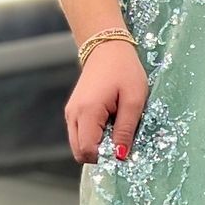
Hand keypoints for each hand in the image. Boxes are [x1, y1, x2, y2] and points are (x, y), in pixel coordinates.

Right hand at [65, 41, 149, 164]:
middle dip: (100, 153)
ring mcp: (70, 113)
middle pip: (80, 152)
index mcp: (87, 112)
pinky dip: (94, 136)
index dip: (105, 157)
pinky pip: (80, 134)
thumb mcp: (134, 100)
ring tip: (116, 128)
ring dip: (97, 145)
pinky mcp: (73, 111)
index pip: (87, 150)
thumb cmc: (124, 70)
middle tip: (120, 139)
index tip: (123, 149)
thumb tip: (120, 156)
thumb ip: (126, 129)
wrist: (107, 48)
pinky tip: (109, 123)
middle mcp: (73, 115)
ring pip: (79, 145)